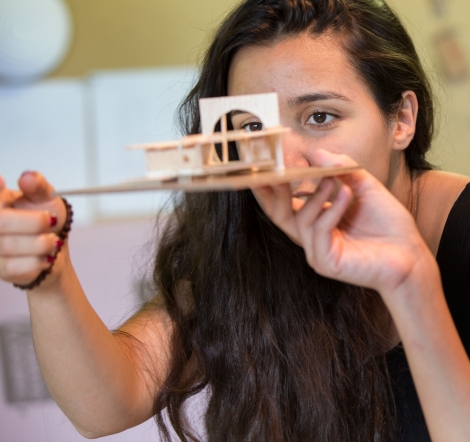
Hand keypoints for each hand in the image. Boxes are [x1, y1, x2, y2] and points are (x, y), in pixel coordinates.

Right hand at [0, 172, 66, 286]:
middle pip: (1, 223)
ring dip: (40, 244)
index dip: (3, 197)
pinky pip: (13, 267)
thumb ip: (37, 186)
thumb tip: (27, 178)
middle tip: (53, 221)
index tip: (15, 190)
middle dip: (34, 223)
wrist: (53, 246)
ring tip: (54, 241)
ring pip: (8, 246)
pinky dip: (36, 261)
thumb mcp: (45, 197)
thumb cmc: (45, 217)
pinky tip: (47, 256)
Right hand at [252, 150, 431, 295]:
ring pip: (301, 220)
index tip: (265, 164)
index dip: (271, 185)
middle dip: (273, 192)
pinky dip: (330, 209)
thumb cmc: (387, 224)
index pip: (284, 203)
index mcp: (315, 220)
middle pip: (278, 214)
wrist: (411, 254)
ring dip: (315, 196)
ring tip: (332, 180)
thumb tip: (316, 152)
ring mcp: (317, 251)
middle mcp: (311, 236)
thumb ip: (341, 169)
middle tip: (274, 170)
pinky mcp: (326, 262)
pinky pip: (320, 231)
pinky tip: (346, 194)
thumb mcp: (364, 186)